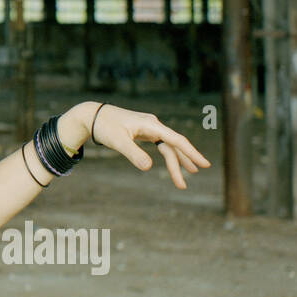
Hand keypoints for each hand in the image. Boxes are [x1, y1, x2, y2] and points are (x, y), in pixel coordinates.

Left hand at [83, 103, 211, 188]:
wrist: (92, 115)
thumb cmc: (104, 126)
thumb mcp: (118, 142)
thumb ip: (133, 154)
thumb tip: (149, 168)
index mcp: (151, 125)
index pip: (176, 140)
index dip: (191, 153)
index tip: (204, 164)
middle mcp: (153, 124)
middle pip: (173, 146)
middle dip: (182, 163)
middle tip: (190, 181)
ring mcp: (149, 127)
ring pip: (167, 147)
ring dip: (175, 162)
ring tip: (183, 180)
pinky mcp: (143, 131)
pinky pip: (160, 145)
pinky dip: (167, 155)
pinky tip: (173, 163)